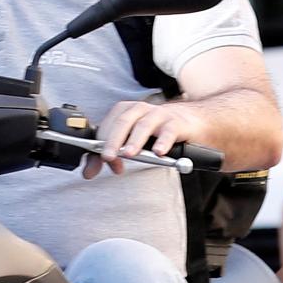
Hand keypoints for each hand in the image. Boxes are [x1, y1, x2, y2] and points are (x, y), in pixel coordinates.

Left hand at [81, 99, 205, 178]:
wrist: (194, 122)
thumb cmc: (159, 133)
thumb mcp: (133, 143)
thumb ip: (110, 156)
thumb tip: (88, 172)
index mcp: (128, 112)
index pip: (110, 124)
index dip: (102, 141)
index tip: (101, 160)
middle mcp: (143, 110)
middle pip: (124, 121)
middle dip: (113, 139)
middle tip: (107, 156)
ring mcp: (161, 115)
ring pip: (145, 124)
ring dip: (135, 139)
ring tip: (128, 154)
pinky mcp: (178, 123)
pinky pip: (169, 130)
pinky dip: (163, 141)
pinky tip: (159, 153)